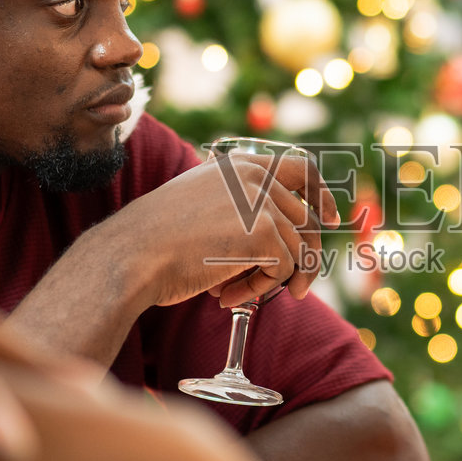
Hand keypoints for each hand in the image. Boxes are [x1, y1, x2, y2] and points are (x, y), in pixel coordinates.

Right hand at [106, 151, 339, 308]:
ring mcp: (262, 202)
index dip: (321, 195)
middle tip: (296, 289)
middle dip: (304, 258)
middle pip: (307, 218)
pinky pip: (284, 270)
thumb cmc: (157, 241)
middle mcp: (256, 176)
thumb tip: (281, 236)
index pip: (301, 168)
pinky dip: (260, 290)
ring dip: (272, 281)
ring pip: (299, 250)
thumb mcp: (203, 206)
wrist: (131, 256)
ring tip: (235, 294)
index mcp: (240, 164)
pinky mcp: (265, 233)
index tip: (329, 218)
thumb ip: (239, 208)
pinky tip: (228, 296)